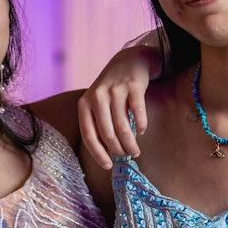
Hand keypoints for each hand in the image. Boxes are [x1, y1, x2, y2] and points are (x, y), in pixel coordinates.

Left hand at [78, 33, 161, 167]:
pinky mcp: (133, 85)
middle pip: (108, 134)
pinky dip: (141, 126)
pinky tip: (142, 130)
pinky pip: (138, 113)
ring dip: (131, 144)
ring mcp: (115, 90)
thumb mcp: (96, 104)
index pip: (89, 135)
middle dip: (119, 150)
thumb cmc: (111, 90)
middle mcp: (97, 96)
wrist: (128, 61)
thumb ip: (97, 124)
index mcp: (84, 104)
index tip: (108, 166)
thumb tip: (106, 155)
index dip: (98, 154)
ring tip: (136, 150)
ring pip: (123, 127)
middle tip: (128, 156)